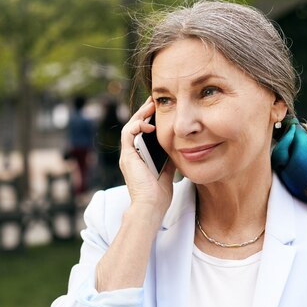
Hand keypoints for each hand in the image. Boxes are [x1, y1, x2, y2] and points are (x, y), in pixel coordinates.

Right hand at [119, 97, 175, 214]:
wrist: (151, 206)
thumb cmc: (159, 194)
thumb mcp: (167, 170)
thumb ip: (169, 157)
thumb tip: (179, 145)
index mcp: (140, 156)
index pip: (143, 132)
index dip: (150, 119)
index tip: (161, 109)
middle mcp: (131, 154)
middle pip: (136, 126)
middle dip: (145, 112)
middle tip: (155, 101)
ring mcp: (127, 155)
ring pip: (130, 127)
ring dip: (140, 114)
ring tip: (151, 105)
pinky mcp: (126, 156)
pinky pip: (128, 134)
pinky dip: (137, 126)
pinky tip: (149, 124)